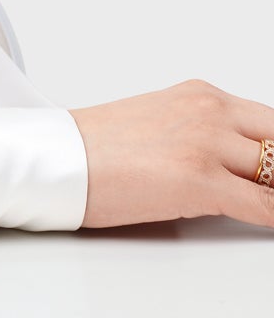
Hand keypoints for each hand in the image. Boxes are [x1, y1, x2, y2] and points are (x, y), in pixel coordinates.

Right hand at [68, 78, 273, 229]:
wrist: (63, 158)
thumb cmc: (101, 148)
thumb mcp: (164, 124)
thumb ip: (206, 136)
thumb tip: (240, 166)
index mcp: (202, 96)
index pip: (272, 123)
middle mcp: (210, 111)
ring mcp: (207, 144)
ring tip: (271, 202)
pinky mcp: (200, 181)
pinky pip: (265, 206)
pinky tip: (273, 222)